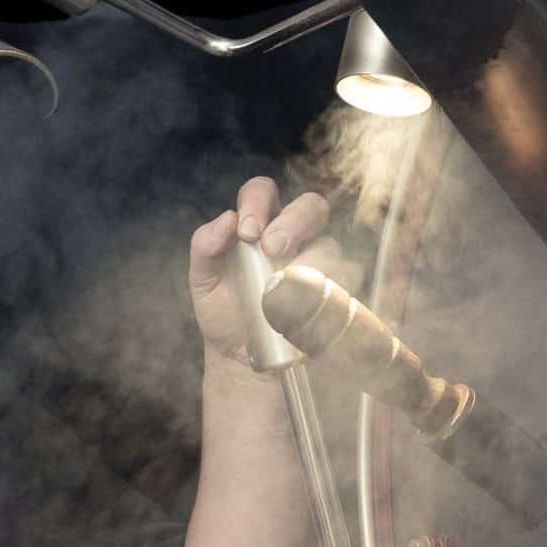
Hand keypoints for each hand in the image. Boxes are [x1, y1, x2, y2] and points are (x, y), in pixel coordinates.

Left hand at [188, 177, 333, 371]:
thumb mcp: (203, 281)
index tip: (247, 233)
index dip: (257, 203)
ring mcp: (318, 262)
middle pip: (311, 206)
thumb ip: (205, 247)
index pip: (263, 191)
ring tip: (284, 286)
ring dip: (310, 259)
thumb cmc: (222, 310)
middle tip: (273, 248)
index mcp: (260, 222)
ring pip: (329, 244)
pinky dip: (324, 290)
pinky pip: (344, 282)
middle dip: (294, 221)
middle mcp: (294, 235)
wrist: (238, 355)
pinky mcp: (333, 291)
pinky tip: (303, 305)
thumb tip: (226, 220)